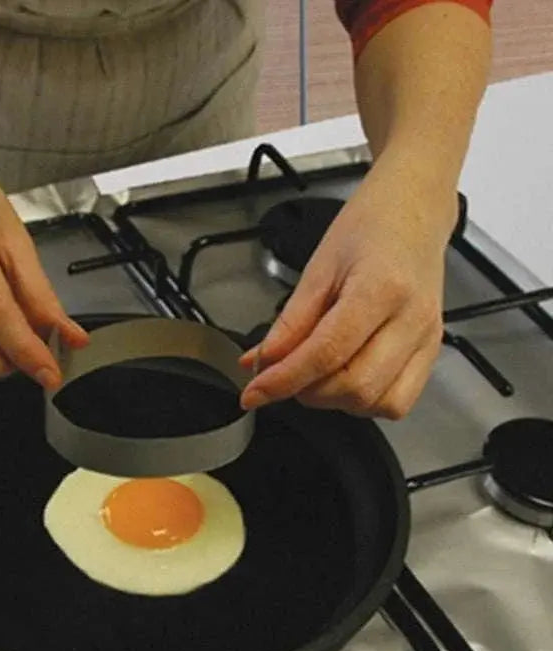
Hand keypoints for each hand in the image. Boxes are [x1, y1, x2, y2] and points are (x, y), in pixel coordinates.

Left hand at [239, 164, 457, 418]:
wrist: (414, 211)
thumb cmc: (369, 229)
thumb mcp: (318, 268)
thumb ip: (290, 322)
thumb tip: (260, 362)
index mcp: (381, 289)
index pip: (326, 353)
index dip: (284, 380)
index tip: (254, 393)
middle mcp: (412, 320)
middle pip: (354, 386)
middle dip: (307, 391)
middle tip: (284, 375)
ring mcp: (427, 339)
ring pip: (376, 402)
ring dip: (335, 400)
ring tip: (315, 374)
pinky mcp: (432, 351)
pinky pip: (398, 402)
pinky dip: (364, 402)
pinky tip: (344, 380)